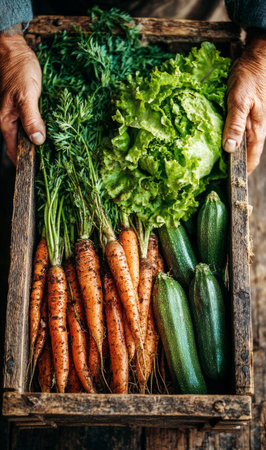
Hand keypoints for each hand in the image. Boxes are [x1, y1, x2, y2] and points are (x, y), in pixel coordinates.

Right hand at [0, 30, 44, 164]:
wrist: (14, 50)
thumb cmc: (18, 70)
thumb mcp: (27, 95)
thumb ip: (31, 118)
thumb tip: (37, 140)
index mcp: (6, 122)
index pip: (15, 152)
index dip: (27, 162)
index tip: (43, 171)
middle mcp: (9, 122)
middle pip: (22, 145)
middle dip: (37, 154)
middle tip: (56, 162)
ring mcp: (16, 115)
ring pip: (28, 135)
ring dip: (40, 141)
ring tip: (58, 150)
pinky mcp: (24, 108)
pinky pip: (33, 123)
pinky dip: (41, 129)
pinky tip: (54, 131)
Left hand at [223, 30, 265, 173]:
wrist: (255, 58)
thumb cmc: (250, 78)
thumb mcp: (239, 101)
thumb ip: (235, 124)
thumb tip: (229, 148)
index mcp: (256, 132)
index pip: (250, 162)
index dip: (238, 175)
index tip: (223, 184)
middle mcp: (252, 132)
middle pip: (242, 157)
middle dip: (229, 168)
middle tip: (210, 177)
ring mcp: (247, 125)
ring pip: (236, 147)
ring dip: (224, 156)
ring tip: (208, 164)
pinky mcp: (240, 118)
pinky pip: (232, 135)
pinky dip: (222, 141)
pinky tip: (210, 144)